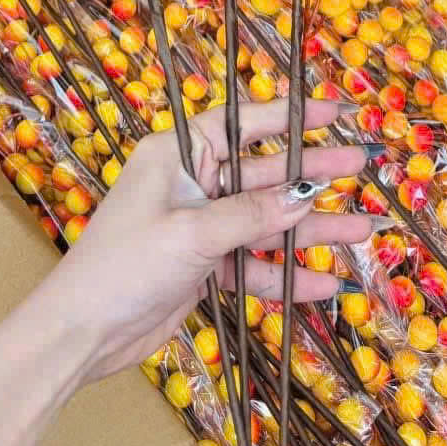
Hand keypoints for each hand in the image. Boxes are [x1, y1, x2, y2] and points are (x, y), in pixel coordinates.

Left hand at [42, 98, 381, 381]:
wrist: (83, 332)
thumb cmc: (125, 265)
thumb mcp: (191, 232)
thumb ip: (250, 215)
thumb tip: (305, 193)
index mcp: (177, 153)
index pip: (242, 122)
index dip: (290, 115)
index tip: (336, 113)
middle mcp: (192, 182)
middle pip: (263, 172)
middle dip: (312, 172)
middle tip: (363, 165)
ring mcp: (200, 226)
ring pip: (265, 220)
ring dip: (310, 228)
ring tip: (362, 230)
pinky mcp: (204, 266)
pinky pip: (254, 264)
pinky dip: (285, 275)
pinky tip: (325, 283)